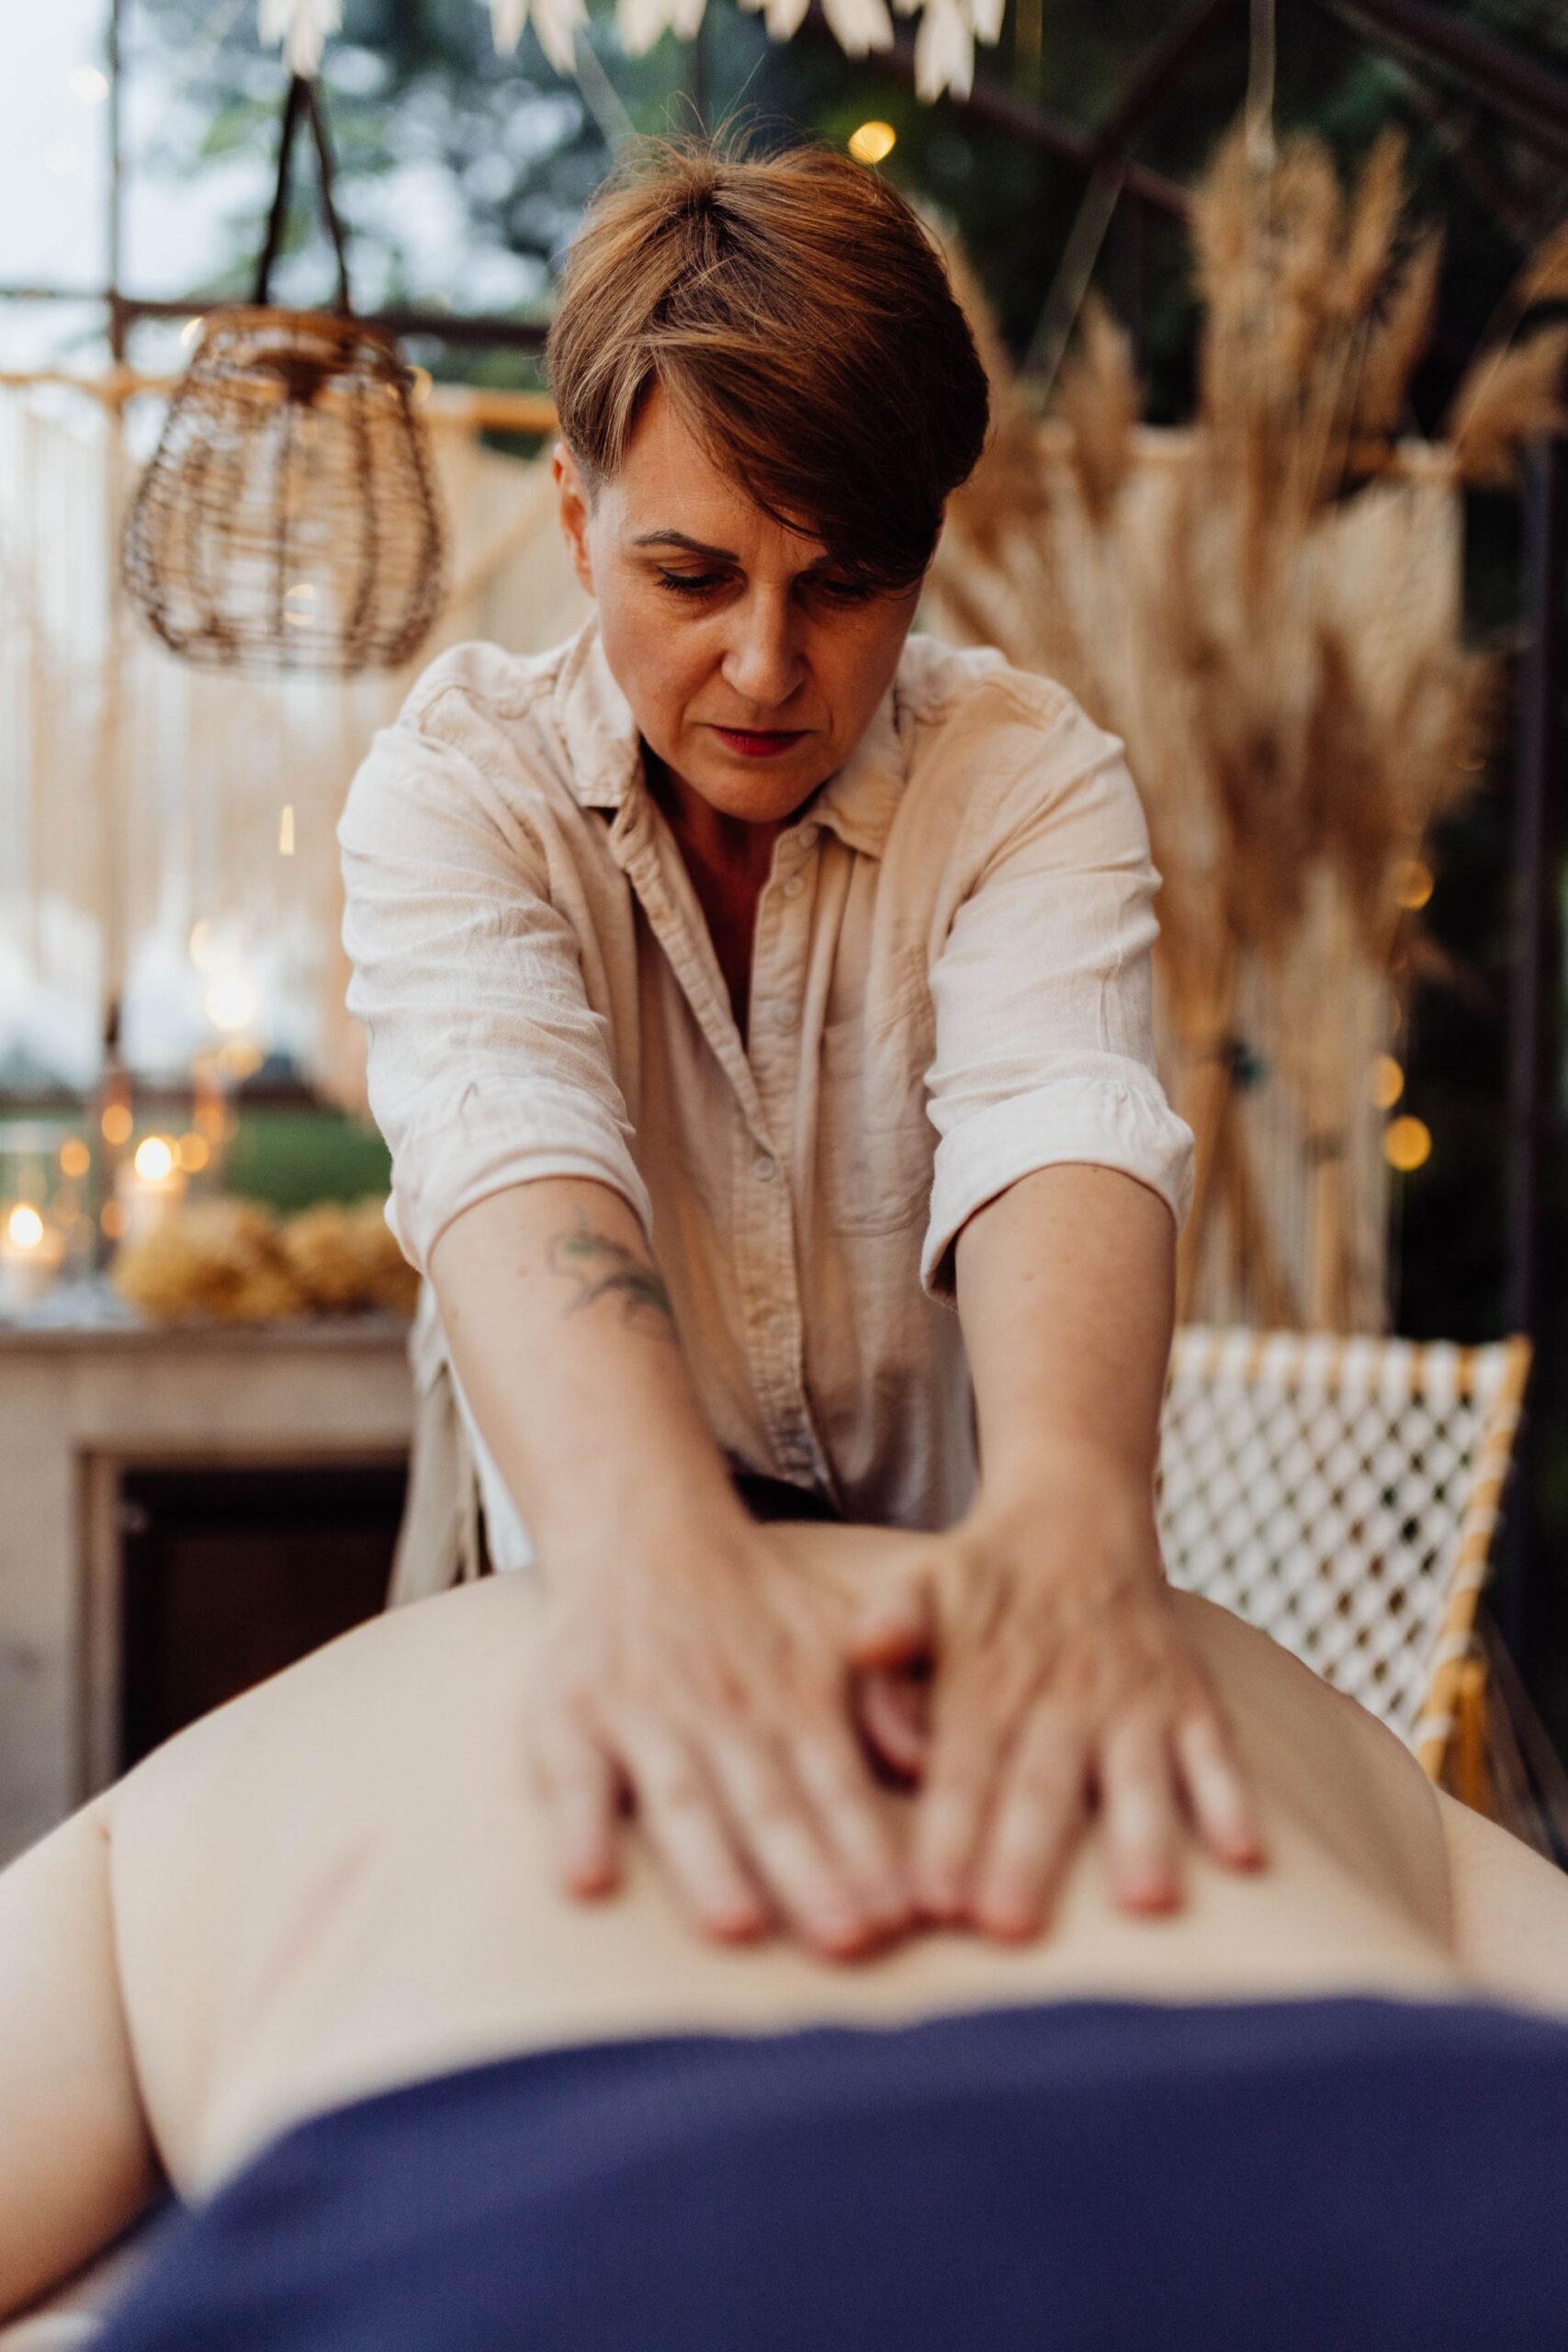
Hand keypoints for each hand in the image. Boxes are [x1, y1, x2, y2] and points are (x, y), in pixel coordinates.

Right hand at [525, 1513, 912, 1959]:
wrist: (640, 1531)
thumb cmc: (755, 1607)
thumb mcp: (838, 1630)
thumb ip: (888, 1696)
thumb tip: (932, 1761)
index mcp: (795, 1697)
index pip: (839, 1786)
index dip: (869, 1852)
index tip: (902, 1918)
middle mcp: (724, 1709)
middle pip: (769, 1805)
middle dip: (808, 1874)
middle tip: (847, 1941)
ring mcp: (643, 1713)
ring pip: (681, 1798)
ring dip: (709, 1863)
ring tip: (735, 1925)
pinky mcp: (568, 1717)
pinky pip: (570, 1777)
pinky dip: (578, 1826)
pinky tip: (588, 1879)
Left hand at [847, 1480, 1263, 1938]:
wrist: (1078, 1515)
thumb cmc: (981, 1579)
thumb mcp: (919, 1582)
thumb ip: (888, 1622)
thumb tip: (864, 1647)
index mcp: (985, 1678)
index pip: (962, 1763)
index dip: (948, 1830)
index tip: (933, 1900)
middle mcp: (1062, 1694)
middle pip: (1042, 1784)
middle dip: (1026, 1857)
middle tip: (1010, 1926)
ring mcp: (1132, 1700)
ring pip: (1136, 1774)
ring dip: (1141, 1835)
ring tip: (1144, 1901)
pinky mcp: (1188, 1698)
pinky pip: (1216, 1749)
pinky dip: (1231, 1799)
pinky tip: (1244, 1857)